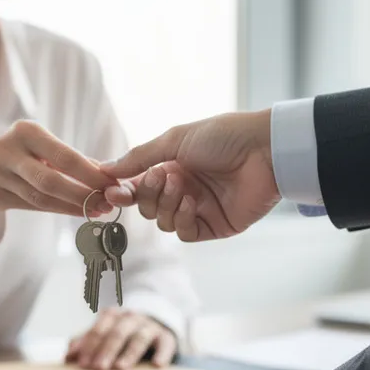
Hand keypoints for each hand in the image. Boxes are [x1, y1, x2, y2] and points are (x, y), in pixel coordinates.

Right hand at [0, 120, 114, 225]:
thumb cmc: (20, 151)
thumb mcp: (41, 143)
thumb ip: (70, 157)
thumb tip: (107, 173)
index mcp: (24, 131)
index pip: (64, 156)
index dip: (90, 174)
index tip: (112, 184)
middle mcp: (7, 150)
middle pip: (51, 180)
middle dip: (83, 194)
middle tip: (107, 203)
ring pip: (41, 198)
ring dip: (73, 206)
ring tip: (97, 209)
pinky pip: (32, 207)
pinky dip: (58, 210)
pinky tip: (77, 211)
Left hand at [65, 308, 176, 369]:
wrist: (155, 318)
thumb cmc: (123, 331)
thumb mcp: (104, 332)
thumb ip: (86, 342)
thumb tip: (67, 356)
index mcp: (113, 316)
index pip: (98, 329)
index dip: (89, 346)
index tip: (82, 364)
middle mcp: (131, 318)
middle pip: (117, 333)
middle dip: (106, 350)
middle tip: (98, 368)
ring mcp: (149, 326)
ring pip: (139, 337)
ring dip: (129, 353)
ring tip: (121, 367)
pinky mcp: (166, 336)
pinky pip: (165, 344)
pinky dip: (162, 353)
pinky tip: (157, 365)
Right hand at [100, 110, 280, 241]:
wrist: (263, 150)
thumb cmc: (223, 136)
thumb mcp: (175, 140)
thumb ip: (140, 157)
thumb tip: (105, 169)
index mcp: (173, 167)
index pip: (139, 186)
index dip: (125, 190)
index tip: (111, 190)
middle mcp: (184, 189)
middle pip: (148, 207)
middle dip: (149, 195)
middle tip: (161, 176)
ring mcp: (199, 209)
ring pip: (164, 222)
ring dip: (166, 205)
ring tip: (181, 186)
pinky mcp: (215, 226)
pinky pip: (185, 232)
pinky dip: (182, 219)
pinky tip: (191, 203)